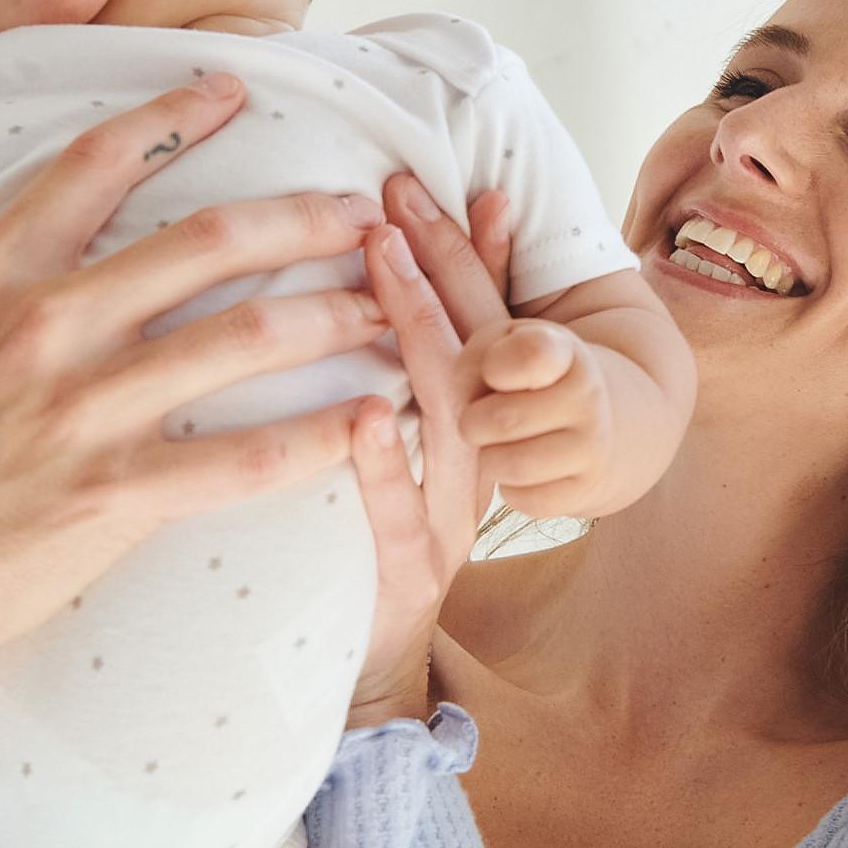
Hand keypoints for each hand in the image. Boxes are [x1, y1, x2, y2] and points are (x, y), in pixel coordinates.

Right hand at [0, 76, 393, 841]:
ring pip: (246, 336)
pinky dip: (318, 437)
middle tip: (362, 212)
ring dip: (332, 314)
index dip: (173, 117)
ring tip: (388, 308)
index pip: (93, 167)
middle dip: (301, 217)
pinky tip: (371, 420)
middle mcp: (44, 326)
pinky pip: (244, 457)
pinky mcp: (116, 491)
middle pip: (206, 242)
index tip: (234, 90)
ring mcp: (84, 409)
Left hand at [345, 175, 511, 725]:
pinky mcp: (412, 569)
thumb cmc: (391, 531)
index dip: (465, 252)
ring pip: (453, 415)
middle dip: (441, 269)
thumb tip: (402, 270)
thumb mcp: (413, 444)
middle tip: (396, 202)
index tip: (436, 187)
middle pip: (475, 350)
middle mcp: (481, 460)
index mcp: (481, 427)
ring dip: (421, 335)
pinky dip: (383, 460)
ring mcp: (451, 515)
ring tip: (383, 267)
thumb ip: (418, 364)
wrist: (385, 660)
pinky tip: (363, 411)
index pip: (484, 322)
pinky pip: (400, 510)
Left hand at [452, 320, 612, 517]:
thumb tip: (465, 399)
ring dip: (489, 459)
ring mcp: (593, 445)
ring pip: (514, 466)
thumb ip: (476, 357)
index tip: (492, 374)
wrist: (597, 420)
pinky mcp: (586, 489)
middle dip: (473, 423)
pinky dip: (509, 490)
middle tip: (480, 420)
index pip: (530, 355)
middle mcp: (587, 395)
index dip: (494, 365)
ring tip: (497, 446)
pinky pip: (525, 500)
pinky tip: (518, 470)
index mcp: (561, 352)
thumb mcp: (506, 346)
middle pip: (502, 420)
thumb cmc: (529, 379)